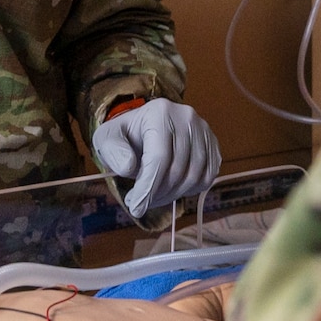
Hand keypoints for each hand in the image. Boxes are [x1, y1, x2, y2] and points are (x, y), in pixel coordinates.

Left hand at [91, 98, 219, 219]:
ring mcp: (204, 131)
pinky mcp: (213, 144)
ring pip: (194, 176)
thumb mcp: (107, 138)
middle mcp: (187, 118)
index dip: (148, 187)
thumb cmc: (126, 135)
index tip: (136, 207)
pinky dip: (190, 190)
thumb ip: (113, 152)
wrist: (145, 127)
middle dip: (158, 194)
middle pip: (178, 169)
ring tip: (154, 197)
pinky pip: (207, 176)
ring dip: (172, 195)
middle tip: (141, 204)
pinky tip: (172, 188)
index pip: (159, 157)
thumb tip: (129, 167)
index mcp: (160, 113)